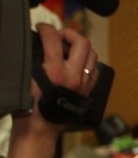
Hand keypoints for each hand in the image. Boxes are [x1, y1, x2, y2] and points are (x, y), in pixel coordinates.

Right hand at [13, 23, 98, 139]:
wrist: (39, 130)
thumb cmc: (27, 108)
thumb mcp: (24, 79)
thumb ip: (32, 60)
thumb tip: (37, 44)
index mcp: (54, 71)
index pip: (53, 39)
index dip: (46, 28)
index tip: (41, 27)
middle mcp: (73, 75)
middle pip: (81, 42)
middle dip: (69, 33)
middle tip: (58, 35)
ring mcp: (83, 83)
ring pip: (92, 55)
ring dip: (80, 47)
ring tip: (68, 47)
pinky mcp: (88, 91)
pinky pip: (94, 69)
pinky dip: (87, 62)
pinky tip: (77, 63)